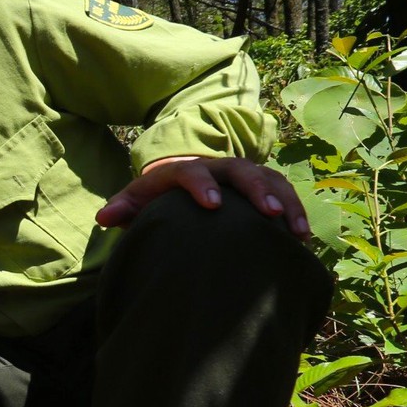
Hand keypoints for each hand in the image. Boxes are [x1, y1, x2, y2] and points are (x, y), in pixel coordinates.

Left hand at [96, 155, 309, 238]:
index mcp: (184, 170)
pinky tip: (302, 239)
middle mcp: (218, 168)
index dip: (202, 185)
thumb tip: (104, 217)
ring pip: (270, 180)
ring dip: (285, 202)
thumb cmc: (156, 197)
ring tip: (296, 231)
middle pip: (241, 171)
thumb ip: (123, 208)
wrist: (180, 182)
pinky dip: (294, 213)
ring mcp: (243, 175)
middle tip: (268, 213)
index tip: (212, 205)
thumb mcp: (138, 199)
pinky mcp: (261, 187)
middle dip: (256, 190)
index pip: (193, 171)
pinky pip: (282, 194)